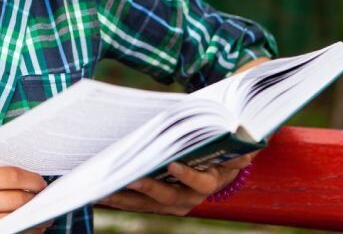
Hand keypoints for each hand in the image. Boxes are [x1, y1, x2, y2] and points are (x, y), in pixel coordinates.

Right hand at [0, 166, 53, 232]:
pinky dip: (25, 231)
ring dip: (34, 218)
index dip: (31, 179)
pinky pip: (9, 233)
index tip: (42, 183)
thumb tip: (32, 174)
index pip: (10, 175)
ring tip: (43, 216)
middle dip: (35, 200)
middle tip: (46, 200)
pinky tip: (32, 228)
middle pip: (15, 198)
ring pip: (14, 218)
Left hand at [98, 152, 256, 215]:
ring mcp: (171, 203)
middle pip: (166, 196)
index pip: (200, 181)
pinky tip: (98, 189)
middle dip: (145, 187)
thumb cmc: (218, 141)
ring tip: (102, 186)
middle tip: (127, 176)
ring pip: (145, 203)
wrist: (218, 162)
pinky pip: (135, 202)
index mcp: (210, 180)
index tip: (173, 164)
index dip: (188, 175)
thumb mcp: (231, 139)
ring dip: (124, 195)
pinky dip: (117, 196)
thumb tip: (244, 140)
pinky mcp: (155, 203)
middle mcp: (190, 197)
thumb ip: (236, 141)